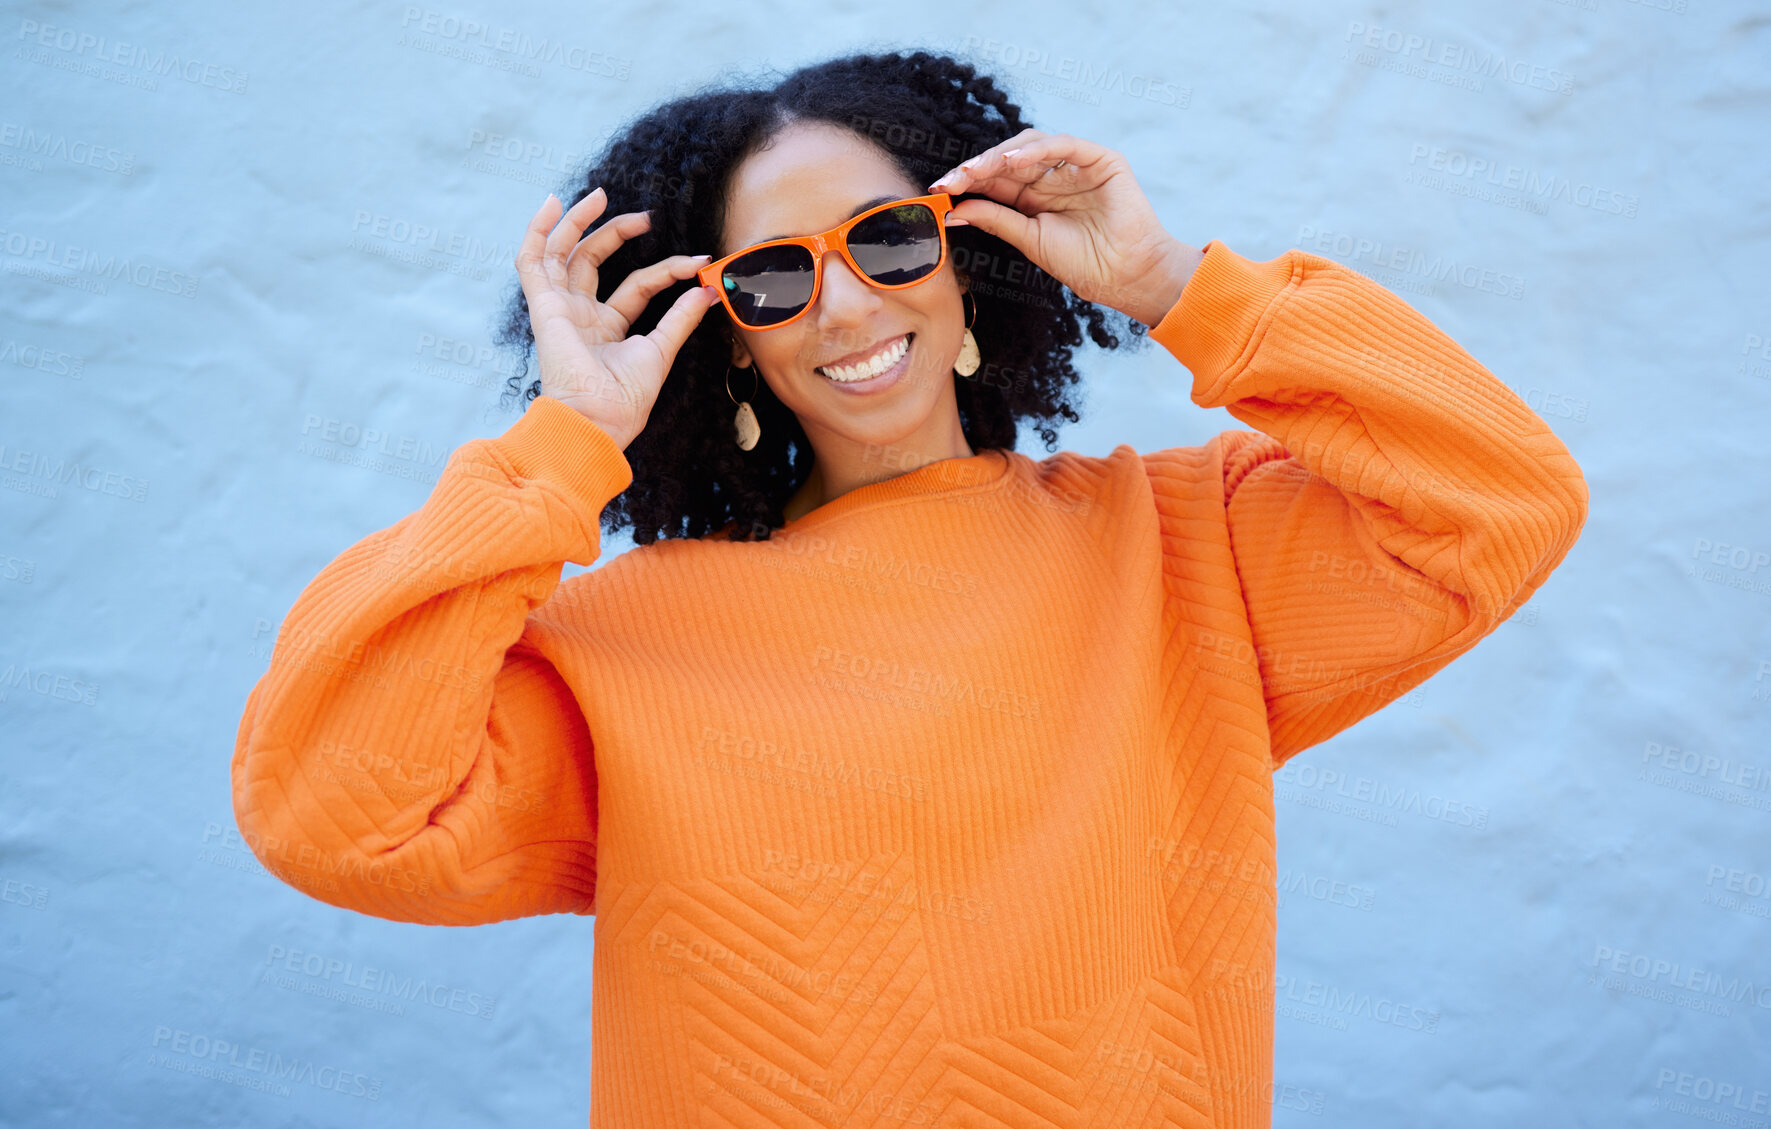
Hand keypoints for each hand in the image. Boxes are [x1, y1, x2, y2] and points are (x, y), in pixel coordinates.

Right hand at [513, 188, 722, 449]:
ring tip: (600, 195)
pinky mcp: (544, 306)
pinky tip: (552, 202)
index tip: (696, 264)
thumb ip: (681, 318)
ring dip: (578, 221)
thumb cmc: (626, 399)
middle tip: (645, 217)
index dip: (666, 271)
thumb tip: (708, 290)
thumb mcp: (661, 350)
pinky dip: (538, 230)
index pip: (636, 285)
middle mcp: (580, 316)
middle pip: (592, 261)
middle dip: (615, 233)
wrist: (600, 419)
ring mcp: (560, 309)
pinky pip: (532, 260)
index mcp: (606, 328)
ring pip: (562, 253)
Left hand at [929, 131, 1202, 326]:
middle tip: (950, 180)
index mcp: (1034, 197)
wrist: (1125, 276)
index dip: (967, 181)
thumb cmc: (1083, 264)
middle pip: (1007, 161)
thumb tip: (954, 209)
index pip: (994, 180)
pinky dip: (1035, 150)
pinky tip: (1011, 162)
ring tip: (975, 170)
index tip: (938, 190)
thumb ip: (995, 219)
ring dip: (998, 156)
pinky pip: (1062, 145)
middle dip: (976, 168)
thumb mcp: (1029, 240)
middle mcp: (1052, 177)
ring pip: (1030, 146)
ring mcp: (1075, 166)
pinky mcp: (1100, 160)